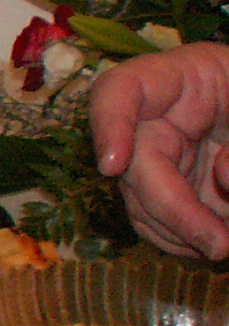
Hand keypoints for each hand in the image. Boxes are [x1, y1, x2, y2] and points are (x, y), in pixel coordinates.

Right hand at [91, 44, 228, 256]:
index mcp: (177, 79)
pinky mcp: (169, 184)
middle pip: (134, 164)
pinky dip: (179, 239)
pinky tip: (207, 246)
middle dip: (171, 209)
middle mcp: (154, 119)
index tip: (112, 166)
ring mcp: (157, 155)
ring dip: (177, 232)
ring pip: (139, 201)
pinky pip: (155, 219)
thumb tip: (223, 174)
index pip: (120, 90)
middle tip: (218, 245)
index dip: (108, 124)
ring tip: (221, 246)